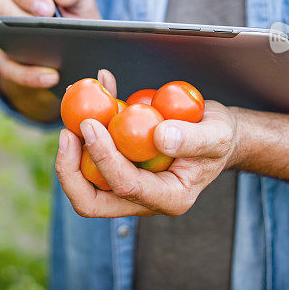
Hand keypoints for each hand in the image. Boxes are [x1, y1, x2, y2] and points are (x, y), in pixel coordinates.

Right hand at [0, 0, 99, 120]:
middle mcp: (11, 9)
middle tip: (46, 26)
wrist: (81, 52)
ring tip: (52, 59)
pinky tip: (52, 77)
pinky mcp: (8, 61)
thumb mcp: (81, 0)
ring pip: (0, 38)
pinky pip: (11, 69)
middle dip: (22, 17)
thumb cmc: (76, 18)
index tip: (47, 8)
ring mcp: (5, 36)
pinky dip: (30, 75)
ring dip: (24, 48)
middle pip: (2, 6)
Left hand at [55, 70, 241, 216]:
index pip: (125, 186)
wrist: (217, 134)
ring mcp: (128, 185)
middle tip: (68, 132)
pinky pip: (93, 154)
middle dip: (70, 170)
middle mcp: (143, 198)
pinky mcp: (119, 165)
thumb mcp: (217, 134)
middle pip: (92, 201)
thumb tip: (160, 137)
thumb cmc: (220, 137)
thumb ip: (193, 139)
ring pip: (85, 179)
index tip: (91, 125)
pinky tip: (100, 88)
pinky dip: (88, 125)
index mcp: (169, 198)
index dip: (103, 156)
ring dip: (73, 147)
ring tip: (76, 105)